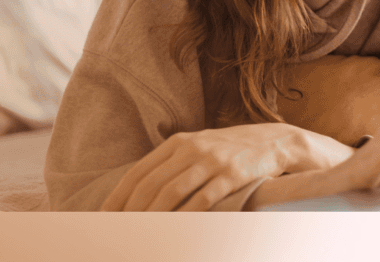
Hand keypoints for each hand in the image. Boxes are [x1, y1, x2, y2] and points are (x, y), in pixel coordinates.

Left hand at [101, 122, 344, 210]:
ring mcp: (212, 160)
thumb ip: (172, 164)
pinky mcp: (232, 174)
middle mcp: (191, 148)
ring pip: (172, 192)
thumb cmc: (231, 150)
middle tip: (119, 234)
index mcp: (178, 142)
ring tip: (140, 236)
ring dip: (153, 217)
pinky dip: (185, 217)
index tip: (104, 219)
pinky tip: (175, 230)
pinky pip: (202, 199)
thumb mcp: (199, 147)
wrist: (275, 141)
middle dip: (131, 213)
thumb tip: (139, 194)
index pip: (138, 173)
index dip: (118, 198)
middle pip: (151, 184)